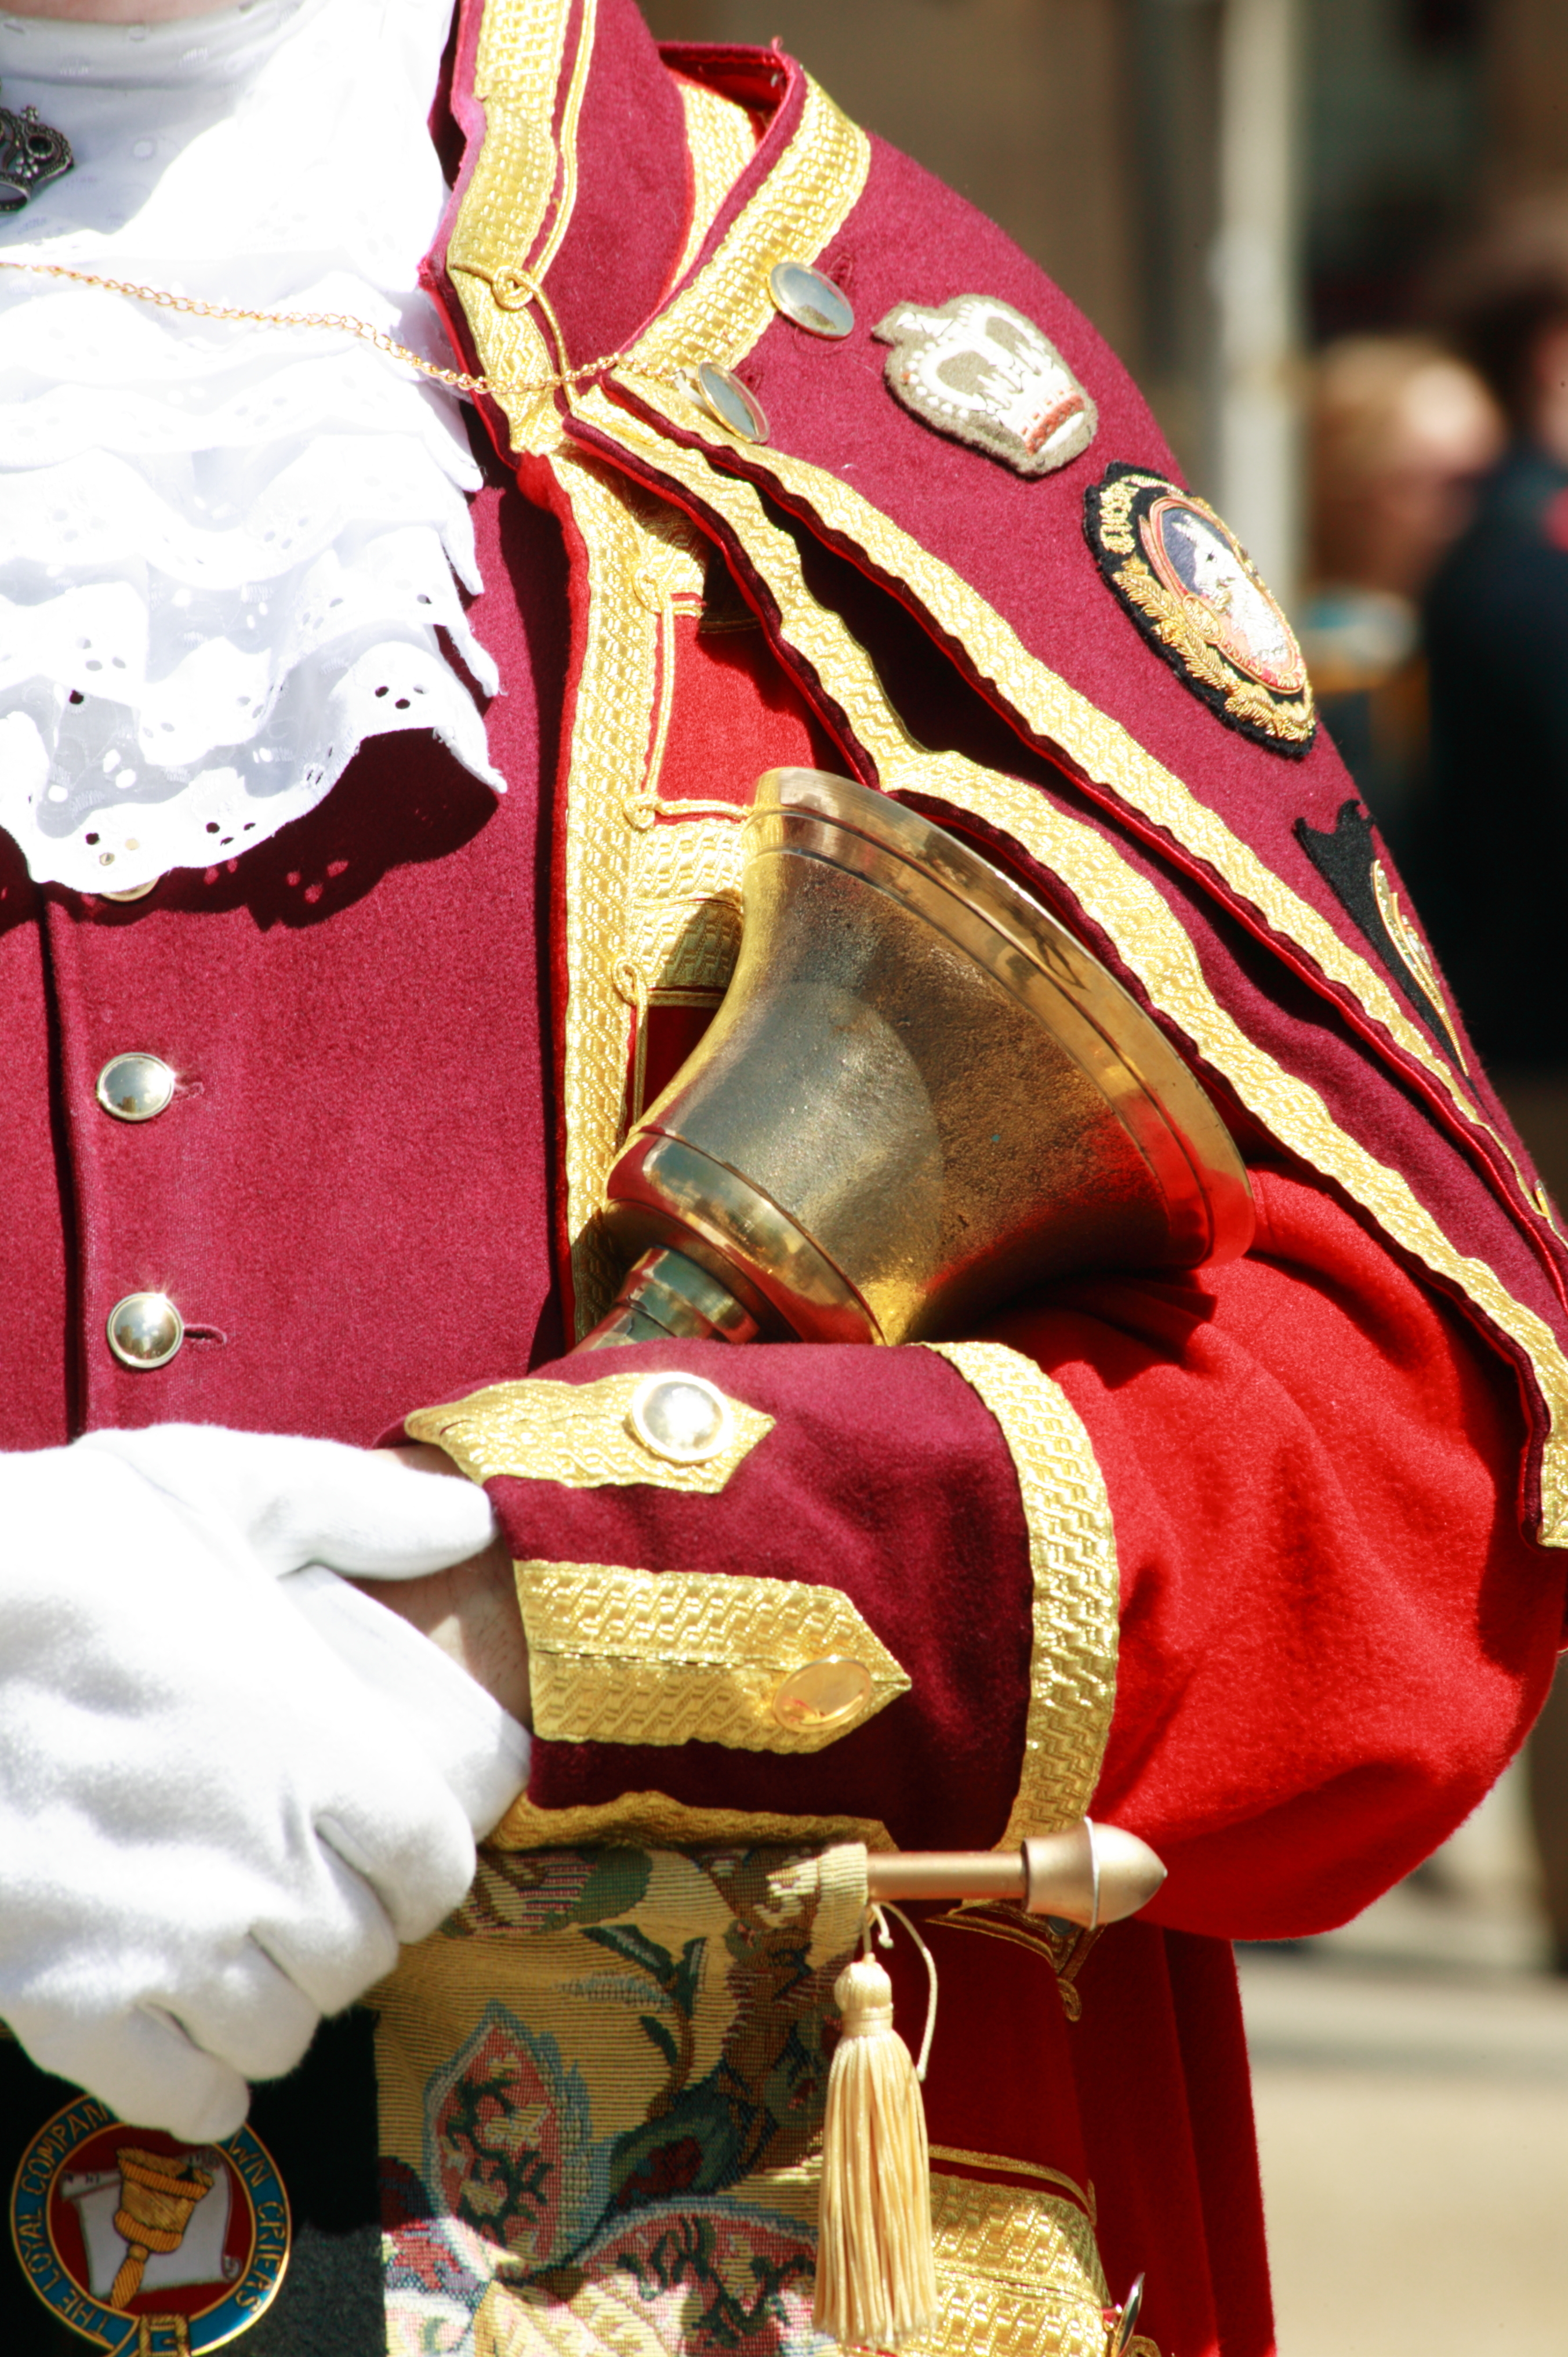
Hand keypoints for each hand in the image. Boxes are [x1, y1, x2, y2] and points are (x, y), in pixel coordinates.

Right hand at [0, 1426, 504, 2140]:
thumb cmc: (61, 1554)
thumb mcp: (218, 1489)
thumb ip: (356, 1507)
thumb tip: (473, 1517)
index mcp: (320, 1745)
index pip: (436, 1863)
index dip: (417, 1861)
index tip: (380, 1844)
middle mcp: (265, 1859)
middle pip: (363, 1953)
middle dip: (340, 1925)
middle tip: (293, 1887)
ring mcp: (169, 1941)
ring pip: (283, 2032)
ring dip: (271, 1999)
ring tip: (233, 1947)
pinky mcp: (70, 2002)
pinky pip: (184, 2095)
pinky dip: (195, 2080)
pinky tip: (176, 2029)